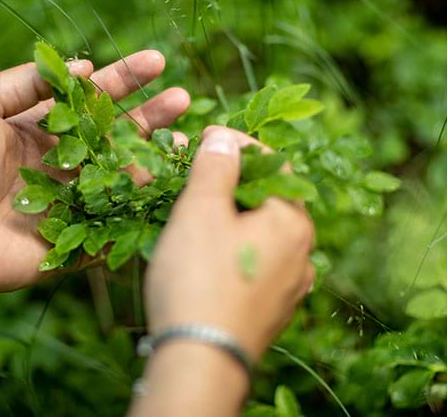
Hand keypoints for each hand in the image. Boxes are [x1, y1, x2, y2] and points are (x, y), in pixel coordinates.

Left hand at [0, 51, 189, 297]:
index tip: (156, 62)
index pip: (94, 98)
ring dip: (157, 155)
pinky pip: (120, 216)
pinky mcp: (84, 233)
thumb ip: (24, 83)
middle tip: (182, 99)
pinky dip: (145, 202)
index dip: (125, 79)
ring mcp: (79, 197)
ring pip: (127, 172)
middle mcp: (68, 160)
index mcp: (47, 128)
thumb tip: (80, 68)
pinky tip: (167, 186)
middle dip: (152, 115)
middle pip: (119, 133)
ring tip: (183, 139)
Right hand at [144, 126, 314, 361]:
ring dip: (232, 217)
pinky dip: (233, 248)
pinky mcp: (270, 311)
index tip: (206, 138)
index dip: (238, 144)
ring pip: (261, 235)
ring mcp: (289, 287)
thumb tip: (225, 139)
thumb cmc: (198, 278)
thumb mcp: (201, 210)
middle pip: (269, 199)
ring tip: (196, 213)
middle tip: (197, 175)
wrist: (198, 360)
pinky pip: (255, 265)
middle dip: (233, 182)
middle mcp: (303, 254)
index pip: (274, 163)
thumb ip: (216, 168)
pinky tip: (207, 254)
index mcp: (293, 222)